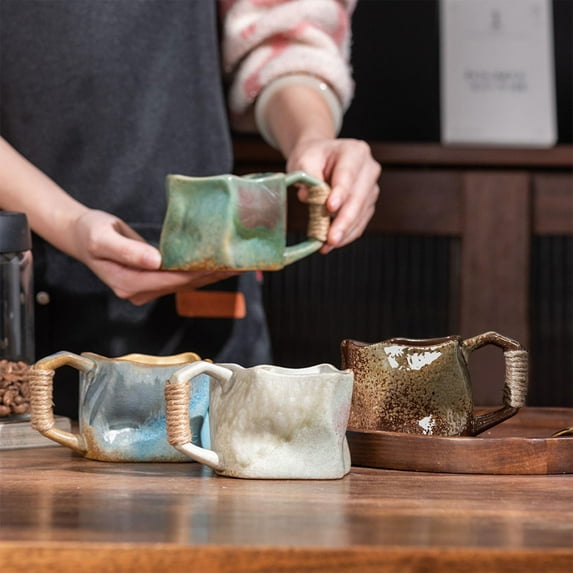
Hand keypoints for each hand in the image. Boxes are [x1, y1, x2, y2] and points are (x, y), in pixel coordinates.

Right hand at [69, 210, 237, 304]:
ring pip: (184, 284)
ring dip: (210, 275)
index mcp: (129, 283)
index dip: (198, 273)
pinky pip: (179, 278)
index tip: (222, 264)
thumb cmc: (90, 232)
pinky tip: (217, 264)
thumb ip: (128, 251)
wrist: (80, 235)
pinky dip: (198, 271)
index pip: (172, 280)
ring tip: (237, 264)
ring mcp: (146, 288)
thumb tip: (156, 261)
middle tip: (241, 264)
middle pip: (183, 285)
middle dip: (212, 275)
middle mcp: (140, 291)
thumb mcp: (102, 237)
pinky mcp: (151, 281)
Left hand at [286, 137, 380, 253]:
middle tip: (331, 238)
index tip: (330, 208)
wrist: (320, 158)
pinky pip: (360, 222)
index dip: (340, 192)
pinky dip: (347, 234)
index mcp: (354, 152)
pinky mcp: (368, 204)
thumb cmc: (313, 157)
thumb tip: (308, 197)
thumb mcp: (304, 160)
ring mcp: (371, 188)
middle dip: (344, 221)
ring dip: (344, 232)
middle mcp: (368, 169)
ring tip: (327, 245)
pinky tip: (333, 243)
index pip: (348, 174)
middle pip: (358, 198)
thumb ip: (307, 176)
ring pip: (361, 214)